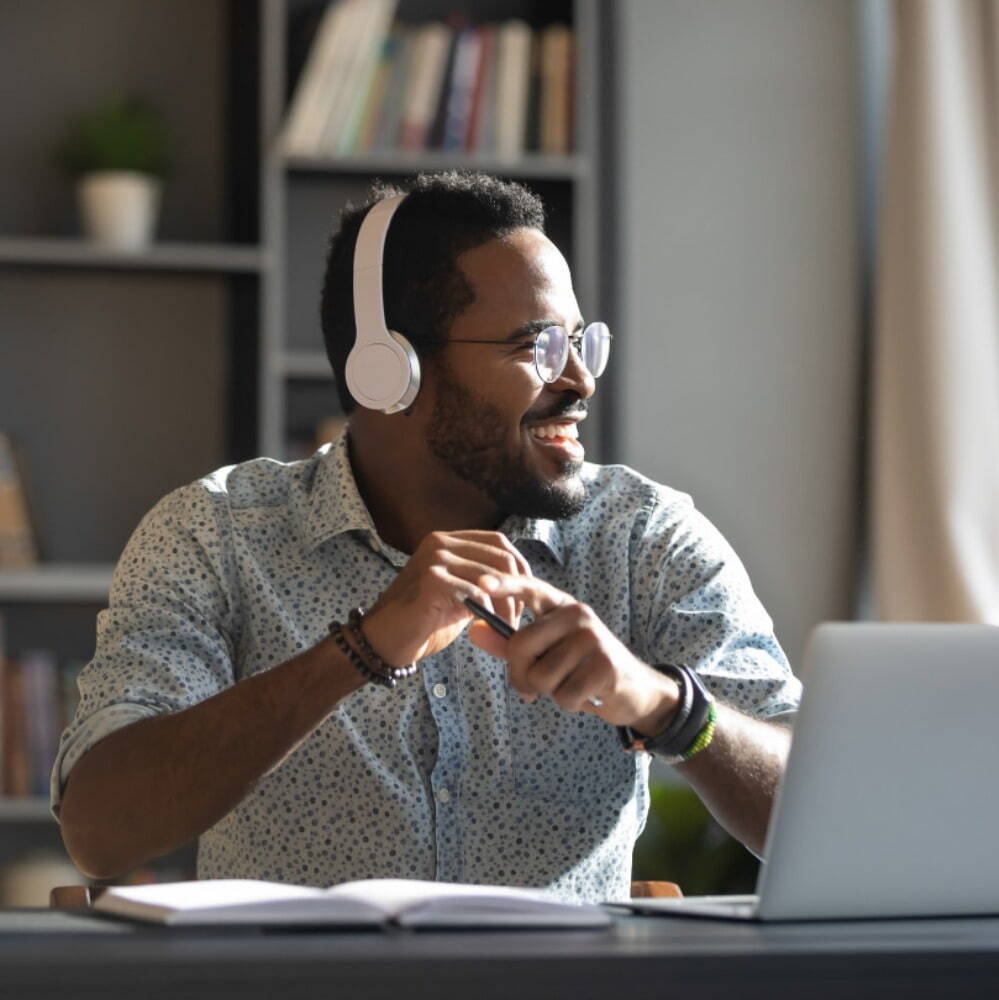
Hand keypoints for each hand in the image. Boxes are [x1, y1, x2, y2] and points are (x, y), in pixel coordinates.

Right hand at [361, 531, 528, 665]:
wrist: (385, 641)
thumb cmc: (423, 621)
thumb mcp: (459, 594)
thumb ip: (482, 582)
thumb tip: (518, 583)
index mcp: (447, 540)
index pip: (498, 542)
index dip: (520, 567)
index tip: (526, 595)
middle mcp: (440, 542)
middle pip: (501, 557)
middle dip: (517, 590)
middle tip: (516, 619)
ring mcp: (435, 559)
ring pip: (492, 577)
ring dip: (506, 606)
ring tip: (504, 628)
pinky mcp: (432, 579)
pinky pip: (476, 592)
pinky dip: (488, 613)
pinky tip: (485, 627)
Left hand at [467, 574, 679, 733]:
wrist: (634, 690)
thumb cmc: (582, 669)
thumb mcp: (546, 653)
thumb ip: (509, 644)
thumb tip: (473, 631)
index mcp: (561, 606)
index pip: (530, 588)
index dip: (505, 585)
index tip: (481, 583)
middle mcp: (577, 614)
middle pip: (521, 646)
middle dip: (520, 676)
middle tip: (535, 687)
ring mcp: (593, 637)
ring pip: (541, 676)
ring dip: (550, 692)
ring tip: (570, 685)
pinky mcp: (606, 665)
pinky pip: (564, 694)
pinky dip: (569, 703)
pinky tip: (586, 695)